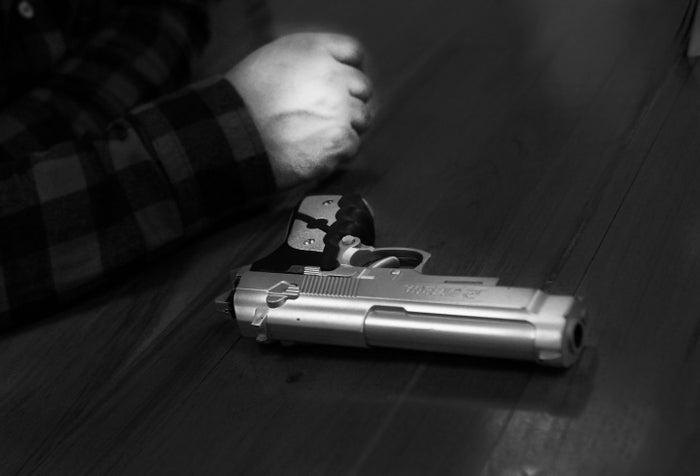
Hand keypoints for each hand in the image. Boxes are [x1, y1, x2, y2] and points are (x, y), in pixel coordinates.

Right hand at [226, 33, 372, 187]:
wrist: (235, 137)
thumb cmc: (245, 101)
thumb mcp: (273, 60)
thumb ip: (308, 63)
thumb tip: (328, 73)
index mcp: (315, 50)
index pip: (352, 52)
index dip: (347, 70)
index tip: (340, 85)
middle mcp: (333, 76)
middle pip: (362, 87)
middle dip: (349, 101)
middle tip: (326, 117)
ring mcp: (340, 109)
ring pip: (361, 118)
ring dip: (345, 127)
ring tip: (316, 136)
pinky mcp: (340, 139)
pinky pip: (353, 144)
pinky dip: (338, 151)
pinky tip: (315, 151)